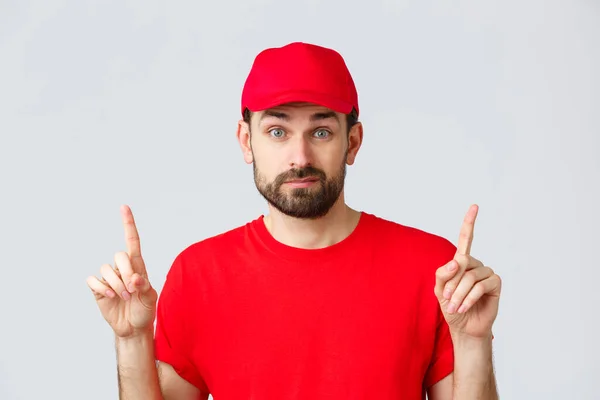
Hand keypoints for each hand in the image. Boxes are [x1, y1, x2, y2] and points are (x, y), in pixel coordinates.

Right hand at [86, 205, 157, 337]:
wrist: (133, 328)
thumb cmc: (144, 311)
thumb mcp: (150, 299)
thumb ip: (145, 287)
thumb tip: (135, 278)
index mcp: (138, 266)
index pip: (132, 241)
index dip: (128, 224)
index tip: (124, 207)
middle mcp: (122, 268)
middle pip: (119, 255)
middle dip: (126, 272)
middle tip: (132, 290)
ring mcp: (109, 277)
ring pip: (106, 269)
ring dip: (116, 285)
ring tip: (124, 297)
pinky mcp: (98, 287)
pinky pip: (93, 280)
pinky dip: (101, 288)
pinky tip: (109, 296)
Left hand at [434, 205, 501, 338]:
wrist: (464, 327)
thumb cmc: (451, 307)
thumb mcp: (440, 290)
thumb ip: (443, 274)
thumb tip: (457, 261)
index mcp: (461, 262)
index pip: (466, 239)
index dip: (470, 223)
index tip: (474, 206)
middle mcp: (476, 264)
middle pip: (462, 264)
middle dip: (452, 283)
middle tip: (447, 299)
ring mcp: (487, 273)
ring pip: (471, 276)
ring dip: (459, 294)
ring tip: (455, 307)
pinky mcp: (495, 284)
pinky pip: (481, 285)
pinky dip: (469, 298)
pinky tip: (464, 307)